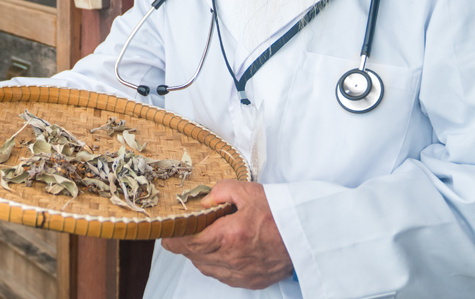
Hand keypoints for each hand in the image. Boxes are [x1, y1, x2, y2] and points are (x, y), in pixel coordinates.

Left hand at [161, 180, 292, 288]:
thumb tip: (203, 201)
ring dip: (200, 255)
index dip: (173, 238)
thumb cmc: (280, 214)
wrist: (307, 235)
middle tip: (186, 230)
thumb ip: (220, 191)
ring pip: (206, 268)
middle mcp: (232, 260)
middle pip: (194, 256)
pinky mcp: (250, 282)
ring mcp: (241, 274)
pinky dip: (216, 264)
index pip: (187, 243)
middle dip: (186, 243)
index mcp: (228, 236)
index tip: (167, 232)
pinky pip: (222, 276)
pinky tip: (223, 251)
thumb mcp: (249, 192)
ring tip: (206, 238)